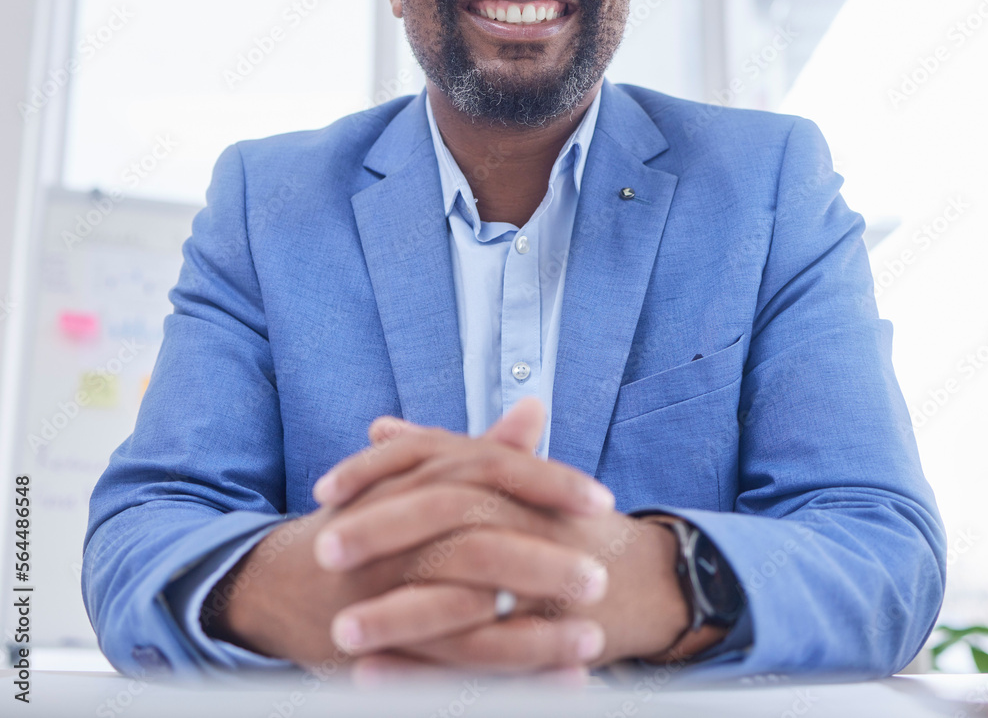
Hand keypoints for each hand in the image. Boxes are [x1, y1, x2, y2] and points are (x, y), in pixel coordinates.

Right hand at [201, 401, 619, 671]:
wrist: (284, 576)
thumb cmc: (369, 519)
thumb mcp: (419, 477)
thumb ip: (482, 448)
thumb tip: (535, 407)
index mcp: (411, 480)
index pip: (486, 469)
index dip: (546, 483)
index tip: (600, 499)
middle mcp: (394, 529)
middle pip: (475, 538)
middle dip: (543, 560)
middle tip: (600, 576)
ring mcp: (381, 588)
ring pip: (461, 608)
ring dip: (532, 630)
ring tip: (591, 641)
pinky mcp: (375, 643)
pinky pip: (446, 666)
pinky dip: (506, 675)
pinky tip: (556, 683)